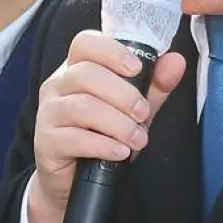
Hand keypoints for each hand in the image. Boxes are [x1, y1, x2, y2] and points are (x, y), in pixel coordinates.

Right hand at [28, 30, 187, 222]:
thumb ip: (154, 85)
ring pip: (82, 107)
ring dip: (118, 124)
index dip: (111, 51)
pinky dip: (104, 145)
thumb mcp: (132, 109)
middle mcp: (57, 85)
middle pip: (86, 75)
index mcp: (76, 69)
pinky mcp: (46, 142)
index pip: (85, 43)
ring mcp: (48, 113)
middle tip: (143, 114)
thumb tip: (176, 61)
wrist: (73, 180)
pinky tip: (120, 152)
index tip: (137, 68)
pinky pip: (74, 138)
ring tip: (138, 139)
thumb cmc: (102, 136)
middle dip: (123, 94)